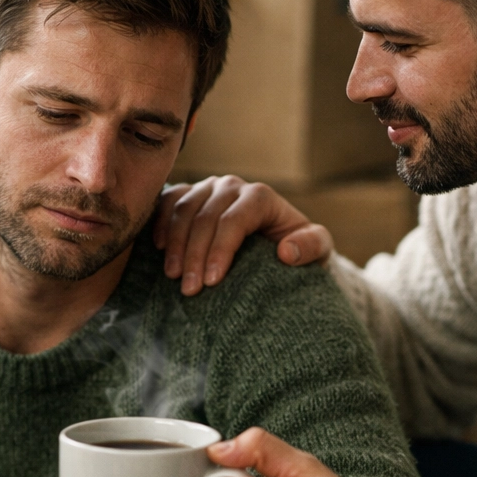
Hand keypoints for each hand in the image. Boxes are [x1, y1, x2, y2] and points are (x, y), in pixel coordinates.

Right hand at [153, 177, 333, 294]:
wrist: (279, 241)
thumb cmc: (299, 246)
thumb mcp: (318, 249)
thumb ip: (312, 246)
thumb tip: (286, 252)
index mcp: (261, 196)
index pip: (234, 219)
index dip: (221, 249)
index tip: (213, 282)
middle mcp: (232, 186)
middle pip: (205, 217)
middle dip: (195, 255)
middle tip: (189, 289)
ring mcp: (208, 188)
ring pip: (183, 210)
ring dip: (174, 244)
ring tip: (173, 277)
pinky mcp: (190, 194)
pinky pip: (167, 202)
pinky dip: (159, 223)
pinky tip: (157, 249)